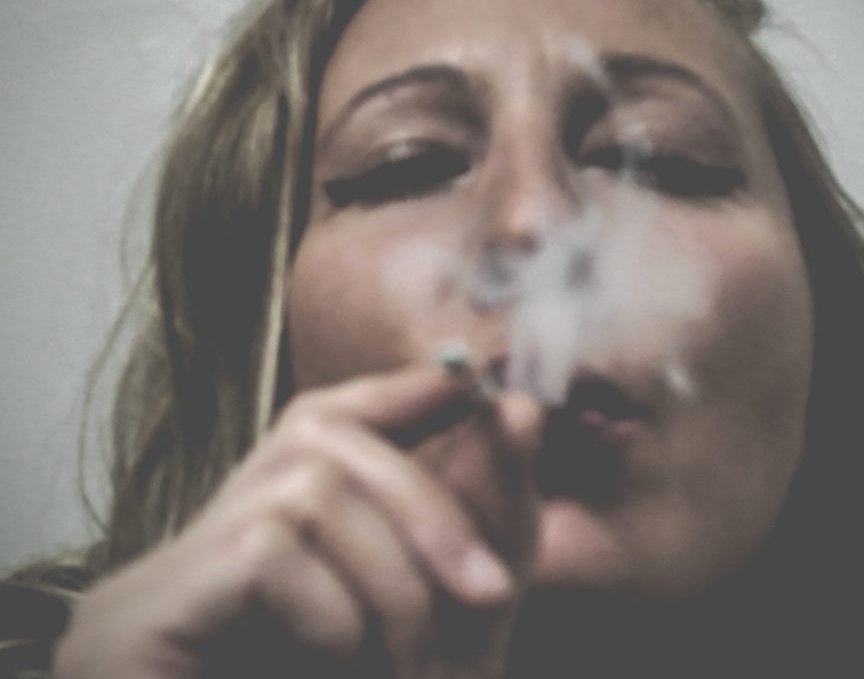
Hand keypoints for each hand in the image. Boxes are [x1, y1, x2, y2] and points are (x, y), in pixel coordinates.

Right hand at [53, 366, 543, 678]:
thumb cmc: (351, 677)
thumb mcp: (440, 587)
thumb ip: (478, 500)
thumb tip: (523, 406)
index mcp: (292, 495)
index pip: (340, 405)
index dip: (404, 386)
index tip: (471, 383)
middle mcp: (235, 503)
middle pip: (331, 434)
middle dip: (431, 510)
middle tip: (493, 591)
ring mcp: (195, 543)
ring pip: (315, 496)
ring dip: (392, 587)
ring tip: (413, 664)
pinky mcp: (171, 590)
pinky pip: (271, 556)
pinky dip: (332, 619)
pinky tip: (337, 662)